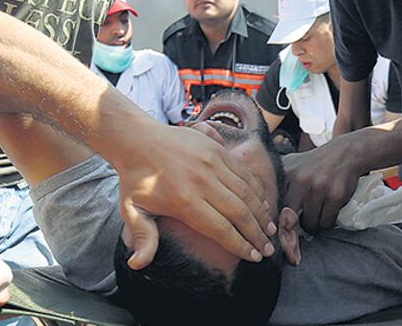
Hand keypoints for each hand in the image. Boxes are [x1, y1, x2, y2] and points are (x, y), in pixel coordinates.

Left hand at [112, 124, 277, 269]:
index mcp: (184, 201)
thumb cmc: (135, 177)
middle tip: (268, 249)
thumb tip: (137, 265)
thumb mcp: (131, 210)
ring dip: (261, 213)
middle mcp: (202, 182)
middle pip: (239, 213)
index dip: (240, 245)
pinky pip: (242, 172)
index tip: (254, 257)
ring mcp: (212, 163)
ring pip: (245, 192)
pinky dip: (255, 189)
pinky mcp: (216, 149)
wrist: (138, 138)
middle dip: (257, 234)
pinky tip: (262, 202)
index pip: (221, 229)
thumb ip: (142, 238)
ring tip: (270, 229)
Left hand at [283, 135, 362, 233]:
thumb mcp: (292, 164)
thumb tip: (262, 206)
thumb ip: (276, 179)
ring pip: (311, 223)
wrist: (345, 153)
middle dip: (295, 228)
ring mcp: (319, 187)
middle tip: (300, 227)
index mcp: (287, 174)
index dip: (278, 222)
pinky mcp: (336, 195)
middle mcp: (301, 180)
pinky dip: (327, 222)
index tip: (281, 231)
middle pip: (291, 219)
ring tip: (316, 214)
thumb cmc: (315, 163)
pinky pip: (327, 221)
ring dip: (314, 224)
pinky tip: (328, 212)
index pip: (275, 206)